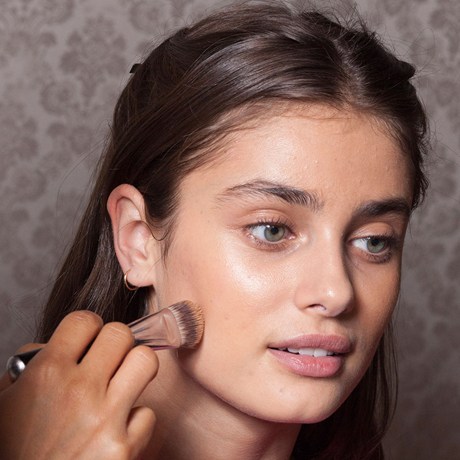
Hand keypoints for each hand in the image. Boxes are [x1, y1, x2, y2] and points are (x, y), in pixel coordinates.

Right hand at [0, 311, 158, 459]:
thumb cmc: (13, 452)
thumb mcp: (5, 403)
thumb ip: (31, 367)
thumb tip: (53, 346)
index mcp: (46, 374)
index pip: (85, 320)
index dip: (89, 328)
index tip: (89, 340)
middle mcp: (79, 390)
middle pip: (122, 334)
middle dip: (116, 344)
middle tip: (109, 361)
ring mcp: (105, 419)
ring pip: (146, 360)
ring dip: (136, 369)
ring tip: (123, 383)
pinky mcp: (124, 448)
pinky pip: (148, 413)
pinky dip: (136, 419)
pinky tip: (117, 430)